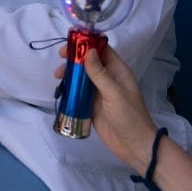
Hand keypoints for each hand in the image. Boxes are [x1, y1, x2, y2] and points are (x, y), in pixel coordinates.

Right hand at [55, 43, 157, 169]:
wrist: (134, 145)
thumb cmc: (129, 116)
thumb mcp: (114, 93)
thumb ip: (99, 73)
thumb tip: (88, 51)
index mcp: (117, 71)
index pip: (102, 51)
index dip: (87, 44)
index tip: (71, 44)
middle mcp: (108, 79)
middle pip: (89, 63)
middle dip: (74, 59)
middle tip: (60, 60)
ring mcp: (99, 93)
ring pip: (82, 78)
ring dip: (70, 75)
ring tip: (58, 77)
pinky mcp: (92, 106)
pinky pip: (78, 94)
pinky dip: (69, 90)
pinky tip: (60, 90)